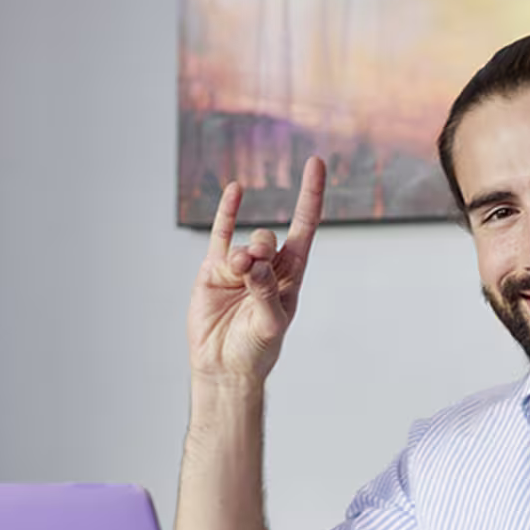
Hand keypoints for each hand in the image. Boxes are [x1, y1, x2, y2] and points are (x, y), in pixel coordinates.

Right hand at [187, 158, 325, 383]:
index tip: (315, 162)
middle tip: (252, 272)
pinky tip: (235, 190)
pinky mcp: (213, 270)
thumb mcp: (270, 324)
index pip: (305, 227)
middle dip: (262, 251)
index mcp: (291, 275)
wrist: (223, 366)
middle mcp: (268, 265)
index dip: (311, 196)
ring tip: (237, 275)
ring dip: (243, 257)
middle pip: (270, 238)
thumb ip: (266, 293)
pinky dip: (228, 212)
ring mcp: (239, 266)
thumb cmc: (256, 349)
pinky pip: (221, 234)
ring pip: (246, 242)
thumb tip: (254, 263)